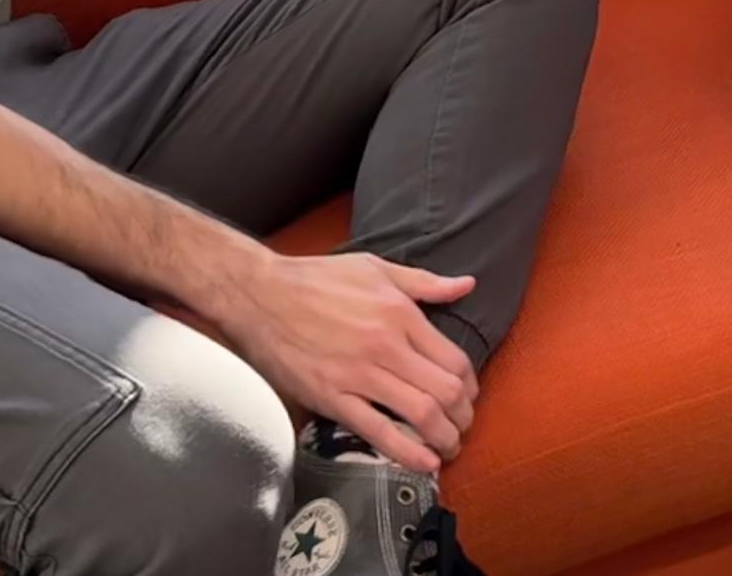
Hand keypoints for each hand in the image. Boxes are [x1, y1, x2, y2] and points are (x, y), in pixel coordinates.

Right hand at [211, 251, 481, 474]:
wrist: (260, 295)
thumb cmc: (317, 278)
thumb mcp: (376, 267)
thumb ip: (425, 282)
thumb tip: (467, 284)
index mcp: (400, 314)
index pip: (455, 360)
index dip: (470, 386)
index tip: (469, 397)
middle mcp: (386, 346)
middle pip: (446, 391)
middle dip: (463, 417)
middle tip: (463, 428)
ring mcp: (359, 375)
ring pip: (420, 414)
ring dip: (444, 438)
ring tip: (448, 448)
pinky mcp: (332, 397)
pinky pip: (377, 431)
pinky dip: (406, 452)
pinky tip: (424, 463)